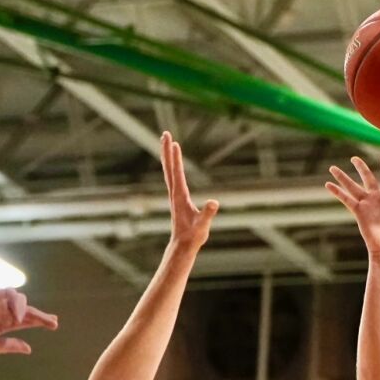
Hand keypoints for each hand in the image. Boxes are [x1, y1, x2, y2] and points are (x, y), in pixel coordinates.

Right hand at [0, 288, 57, 355]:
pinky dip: (16, 303)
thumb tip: (29, 349)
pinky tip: (17, 315)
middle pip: (27, 310)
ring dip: (27, 310)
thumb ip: (11, 345)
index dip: (40, 320)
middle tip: (53, 322)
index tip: (53, 324)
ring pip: (21, 300)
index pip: (26, 320)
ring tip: (23, 321)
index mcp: (4, 323)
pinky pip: (10, 293)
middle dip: (40, 315)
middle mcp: (2, 311)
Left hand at [161, 131, 218, 252]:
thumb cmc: (193, 236)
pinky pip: (173, 177)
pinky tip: (173, 164)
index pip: (177, 172)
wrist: (182, 246)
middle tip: (165, 133)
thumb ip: (208, 213)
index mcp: (180, 196)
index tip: (173, 142)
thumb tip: (214, 202)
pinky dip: (172, 167)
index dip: (175, 158)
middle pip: (169, 167)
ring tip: (167, 143)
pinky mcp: (177, 199)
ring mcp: (175, 195)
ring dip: (168, 156)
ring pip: (169, 171)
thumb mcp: (203, 225)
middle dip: (166, 150)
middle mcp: (174, 193)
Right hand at [324, 155, 379, 256]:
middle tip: (354, 158)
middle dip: (361, 167)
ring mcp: (367, 204)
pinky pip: (345, 198)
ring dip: (343, 176)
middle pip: (367, 177)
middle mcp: (377, 198)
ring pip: (353, 186)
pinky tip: (327, 184)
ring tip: (332, 167)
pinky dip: (337, 191)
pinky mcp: (358, 211)